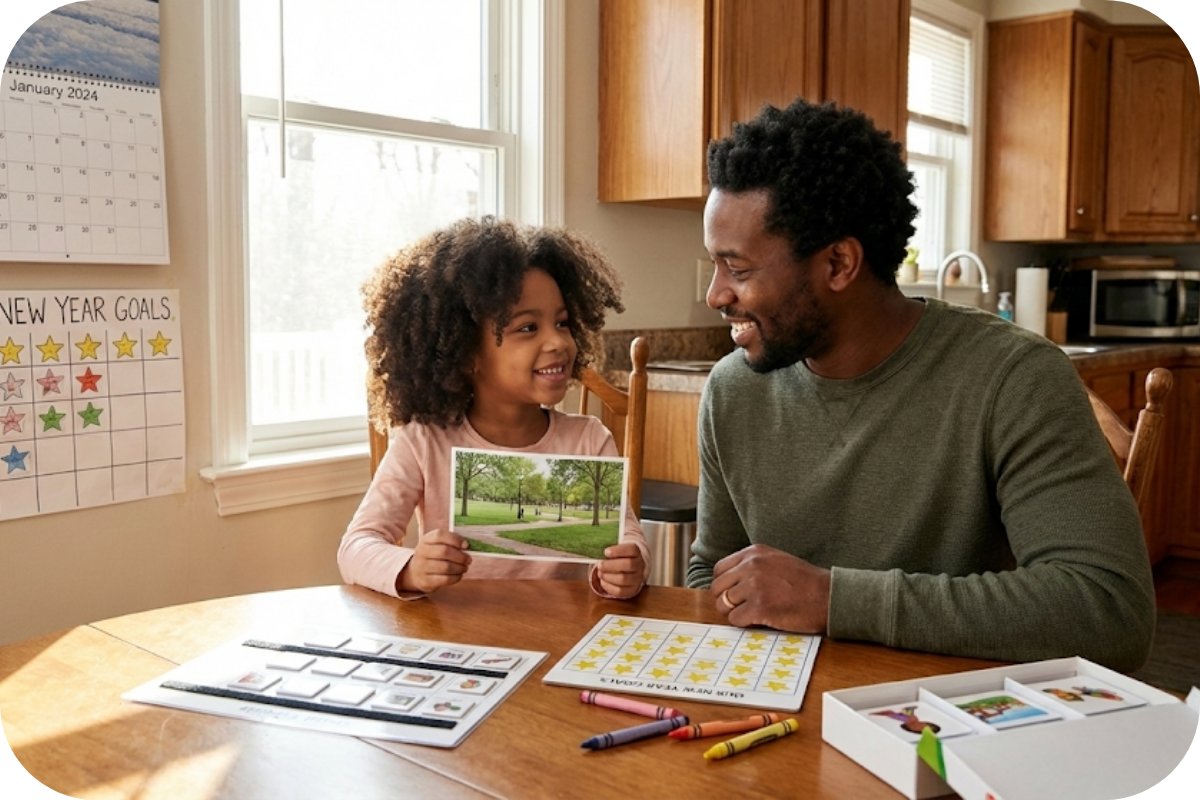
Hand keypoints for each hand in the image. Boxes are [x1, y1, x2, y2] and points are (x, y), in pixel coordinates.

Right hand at [396, 529, 471, 593]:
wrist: (415, 573)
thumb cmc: (432, 556)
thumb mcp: (436, 545)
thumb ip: (450, 542)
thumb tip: (467, 546)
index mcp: (426, 540)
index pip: (440, 535)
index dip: (455, 539)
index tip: (466, 545)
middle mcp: (422, 552)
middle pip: (444, 551)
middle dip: (461, 556)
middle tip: (468, 559)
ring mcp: (422, 567)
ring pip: (446, 567)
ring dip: (460, 568)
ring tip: (464, 568)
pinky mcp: (426, 581)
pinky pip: (445, 579)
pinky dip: (456, 577)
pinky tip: (459, 575)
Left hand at [596, 542, 645, 598]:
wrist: (630, 571)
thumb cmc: (619, 558)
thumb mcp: (616, 551)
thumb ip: (609, 551)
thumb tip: (596, 553)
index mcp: (636, 552)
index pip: (631, 549)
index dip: (618, 551)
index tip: (606, 552)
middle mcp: (639, 565)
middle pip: (628, 565)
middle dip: (611, 565)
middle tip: (599, 565)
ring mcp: (637, 579)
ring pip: (623, 579)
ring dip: (608, 576)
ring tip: (600, 573)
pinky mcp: (631, 590)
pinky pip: (620, 591)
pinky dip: (608, 586)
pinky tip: (603, 581)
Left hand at [709, 544, 830, 633]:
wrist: (828, 596)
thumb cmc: (805, 582)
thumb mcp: (776, 560)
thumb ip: (752, 566)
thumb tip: (728, 582)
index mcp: (754, 553)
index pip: (720, 570)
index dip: (725, 585)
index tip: (735, 594)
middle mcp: (751, 566)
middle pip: (717, 588)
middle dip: (726, 601)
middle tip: (742, 607)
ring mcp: (754, 586)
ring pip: (723, 605)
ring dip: (735, 613)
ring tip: (754, 614)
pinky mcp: (759, 607)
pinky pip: (735, 619)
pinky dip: (744, 624)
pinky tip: (759, 620)